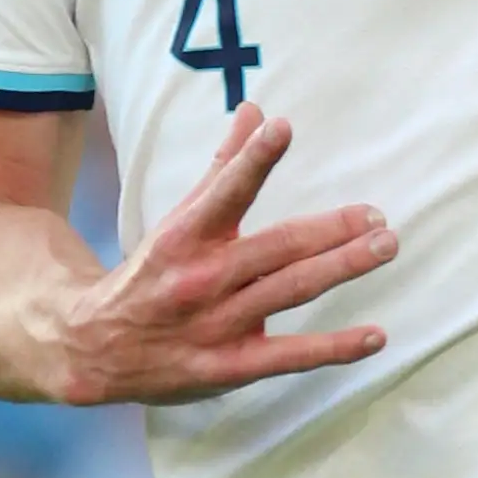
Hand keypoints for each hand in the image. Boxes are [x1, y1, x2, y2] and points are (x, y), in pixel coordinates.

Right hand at [36, 104, 395, 404]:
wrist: (92, 348)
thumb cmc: (151, 273)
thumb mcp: (178, 219)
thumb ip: (223, 166)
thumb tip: (256, 111)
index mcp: (186, 236)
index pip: (224, 191)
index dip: (253, 160)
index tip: (282, 128)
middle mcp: (203, 277)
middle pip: (276, 247)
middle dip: (331, 229)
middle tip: (377, 216)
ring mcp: (217, 324)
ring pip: (289, 290)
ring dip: (341, 268)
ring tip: (384, 246)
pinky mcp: (229, 366)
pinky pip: (290, 357)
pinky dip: (335, 348)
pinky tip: (375, 336)